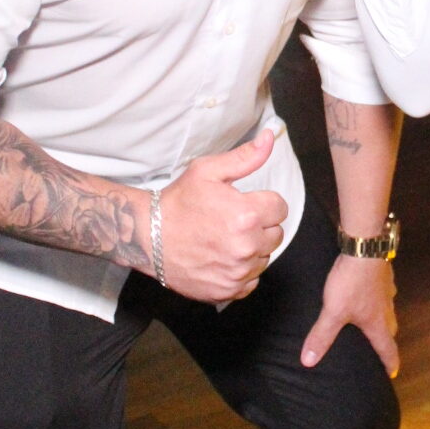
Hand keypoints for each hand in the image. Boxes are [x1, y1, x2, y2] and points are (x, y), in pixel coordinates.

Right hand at [158, 131, 287, 301]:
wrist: (149, 238)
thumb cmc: (178, 203)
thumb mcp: (207, 171)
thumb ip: (245, 157)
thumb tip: (270, 138)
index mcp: (246, 215)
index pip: (280, 208)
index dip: (263, 203)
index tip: (245, 203)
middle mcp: (246, 247)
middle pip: (276, 234)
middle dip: (260, 226)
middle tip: (233, 221)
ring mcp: (237, 272)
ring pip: (264, 258)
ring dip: (252, 249)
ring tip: (225, 239)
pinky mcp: (228, 290)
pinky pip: (251, 280)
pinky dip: (241, 271)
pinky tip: (222, 258)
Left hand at [301, 253, 398, 375]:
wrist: (364, 246)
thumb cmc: (351, 283)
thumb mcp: (333, 311)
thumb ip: (322, 335)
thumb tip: (308, 362)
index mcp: (377, 322)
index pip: (387, 348)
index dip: (390, 362)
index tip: (393, 373)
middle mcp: (386, 308)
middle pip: (390, 329)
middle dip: (387, 340)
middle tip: (380, 347)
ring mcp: (387, 289)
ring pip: (389, 309)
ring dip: (384, 318)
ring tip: (374, 320)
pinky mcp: (383, 273)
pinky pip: (384, 291)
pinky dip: (379, 297)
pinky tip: (370, 292)